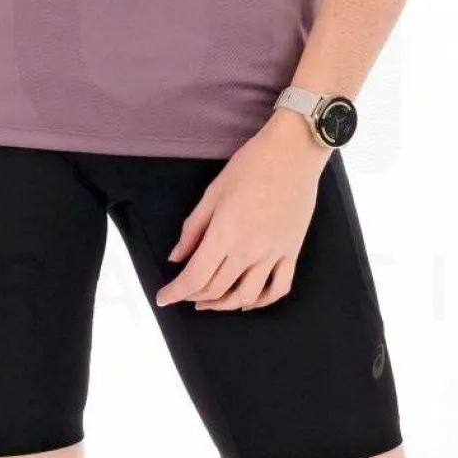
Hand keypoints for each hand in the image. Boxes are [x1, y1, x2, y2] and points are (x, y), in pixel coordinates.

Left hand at [154, 107, 328, 311]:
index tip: (163, 297)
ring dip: (224, 305)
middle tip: (182, 293)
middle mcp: (249, 250)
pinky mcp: (291, 251)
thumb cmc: (252, 165)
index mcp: (225, 234)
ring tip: (210, 302)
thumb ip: (193, 229)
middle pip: (216, 288)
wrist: (293, 153)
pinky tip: (248, 301)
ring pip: (246, 296)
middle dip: (193, 296)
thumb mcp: (213, 193)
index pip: (195, 277)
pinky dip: (262, 301)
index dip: (175, 292)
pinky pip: (278, 288)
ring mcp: (273, 254)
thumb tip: (177, 257)